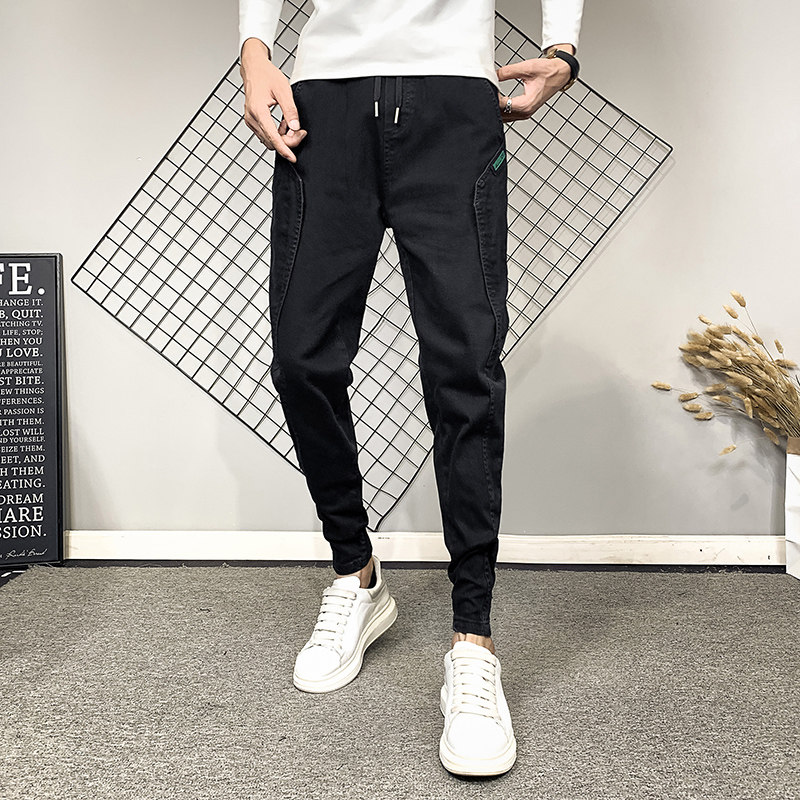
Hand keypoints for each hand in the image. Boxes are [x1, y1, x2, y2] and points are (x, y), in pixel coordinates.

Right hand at [239, 37, 306, 161]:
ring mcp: (250, 120)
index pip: (273, 138)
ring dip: (282, 137)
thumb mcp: (283, 90)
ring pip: (269, 140)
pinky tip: (284, 124)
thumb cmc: (266, 75)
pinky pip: (265, 134)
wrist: (253, 67)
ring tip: (292, 125)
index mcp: (258, 111)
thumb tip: (296, 127)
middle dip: (287, 141)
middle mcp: (252, 118)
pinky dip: (276, 133)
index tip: (293, 158)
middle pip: (272, 141)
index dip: (285, 149)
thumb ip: (290, 110)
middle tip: (300, 131)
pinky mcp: (252, 120)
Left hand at [494, 50, 573, 121]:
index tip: (488, 87)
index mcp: (526, 105)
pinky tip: (497, 99)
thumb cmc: (548, 71)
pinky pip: (508, 115)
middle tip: (486, 91)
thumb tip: (493, 74)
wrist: (560, 73)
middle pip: (501, 114)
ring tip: (491, 94)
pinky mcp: (524, 112)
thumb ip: (508, 71)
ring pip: (504, 117)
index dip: (492, 97)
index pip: (502, 106)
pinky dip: (502, 109)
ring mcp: (525, 114)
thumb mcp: (527, 68)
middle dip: (493, 103)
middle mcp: (525, 113)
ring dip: (497, 108)